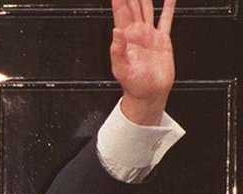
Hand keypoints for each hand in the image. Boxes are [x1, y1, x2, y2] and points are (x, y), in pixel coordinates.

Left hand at [110, 0, 175, 124]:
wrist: (149, 94)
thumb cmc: (134, 85)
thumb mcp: (121, 69)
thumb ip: (117, 50)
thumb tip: (115, 31)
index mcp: (126, 39)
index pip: (120, 14)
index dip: (119, 0)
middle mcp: (136, 34)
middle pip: (133, 7)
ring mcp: (149, 35)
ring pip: (146, 10)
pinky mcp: (162, 40)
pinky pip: (166, 20)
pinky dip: (168, 8)